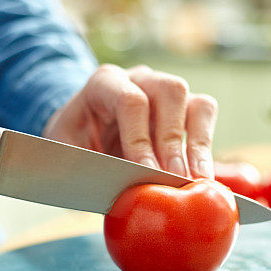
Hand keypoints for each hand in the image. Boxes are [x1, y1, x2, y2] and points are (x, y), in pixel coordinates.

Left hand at [43, 64, 217, 177]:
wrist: (84, 136)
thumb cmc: (74, 145)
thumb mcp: (65, 154)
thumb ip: (85, 168)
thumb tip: (117, 191)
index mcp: (104, 84)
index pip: (130, 100)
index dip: (140, 139)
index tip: (147, 173)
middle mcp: (140, 79)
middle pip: (170, 91)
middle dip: (173, 141)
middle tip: (175, 179)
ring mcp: (165, 91)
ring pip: (196, 102)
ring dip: (198, 144)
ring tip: (196, 180)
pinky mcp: (184, 108)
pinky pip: (205, 117)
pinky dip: (206, 147)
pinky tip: (200, 176)